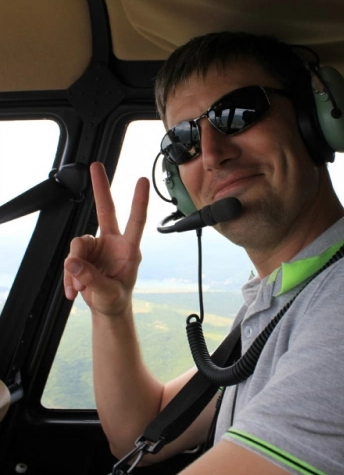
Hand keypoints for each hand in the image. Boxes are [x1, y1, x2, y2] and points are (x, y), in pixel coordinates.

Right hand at [64, 162, 149, 315]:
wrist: (107, 309)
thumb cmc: (116, 298)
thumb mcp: (108, 292)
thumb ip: (91, 278)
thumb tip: (72, 262)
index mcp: (129, 249)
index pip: (136, 222)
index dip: (139, 201)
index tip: (142, 181)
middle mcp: (113, 243)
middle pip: (105, 210)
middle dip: (100, 188)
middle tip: (96, 165)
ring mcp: (97, 247)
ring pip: (78, 244)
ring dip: (75, 269)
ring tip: (78, 288)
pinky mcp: (83, 255)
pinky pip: (70, 259)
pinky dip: (69, 276)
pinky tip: (73, 290)